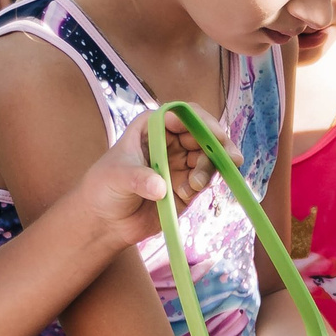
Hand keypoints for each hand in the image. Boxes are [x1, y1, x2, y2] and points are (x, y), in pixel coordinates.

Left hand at [65, 109, 231, 248]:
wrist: (106, 220)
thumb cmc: (104, 188)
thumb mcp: (117, 177)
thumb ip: (138, 178)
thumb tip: (160, 187)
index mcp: (153, 126)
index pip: (182, 115)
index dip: (200, 121)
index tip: (211, 135)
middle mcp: (171, 141)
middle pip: (203, 134)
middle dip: (219, 144)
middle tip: (231, 158)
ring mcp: (181, 163)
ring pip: (209, 157)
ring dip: (212, 168)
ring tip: (196, 185)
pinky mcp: (188, 186)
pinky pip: (206, 179)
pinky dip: (205, 184)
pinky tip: (188, 193)